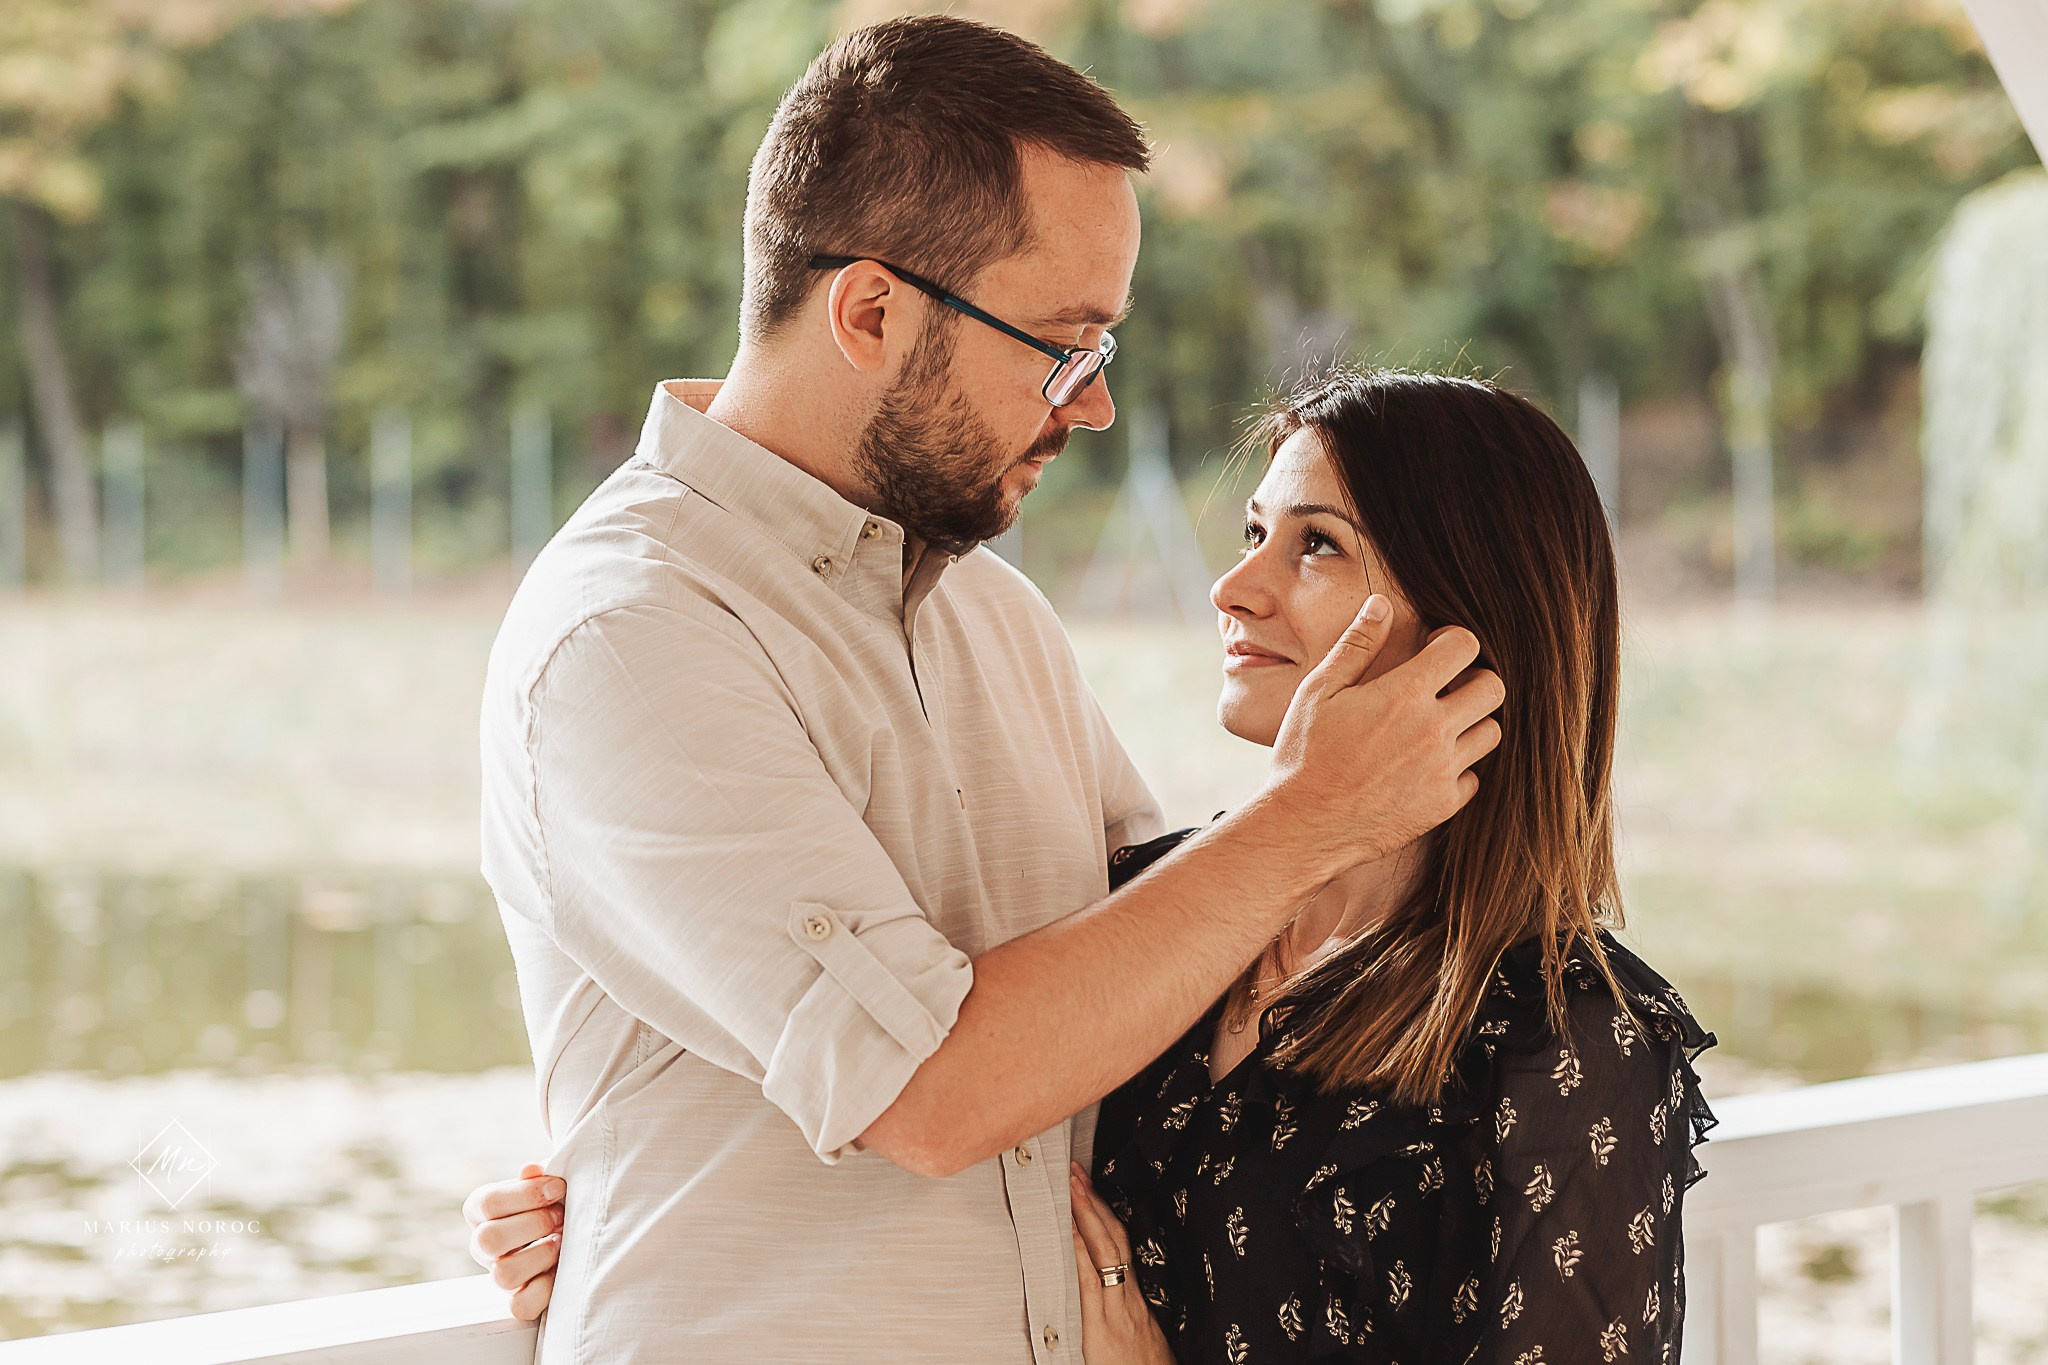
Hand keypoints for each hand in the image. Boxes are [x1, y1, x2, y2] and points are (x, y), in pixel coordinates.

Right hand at [463, 1162, 565, 1320]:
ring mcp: (498, 1274)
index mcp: (481, 1209)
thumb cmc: (557, 1196)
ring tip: (562, 1241)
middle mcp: (482, 1244)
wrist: (577, 1224)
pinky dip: (545, 1288)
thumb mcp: (549, 1179)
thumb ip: (540, 1174)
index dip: (528, 1194)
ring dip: (541, 1255)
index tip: (559, 1187)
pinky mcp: (518, 1300)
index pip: (488, 1203)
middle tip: (561, 1216)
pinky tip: (561, 1267)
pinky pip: (521, 1306)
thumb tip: (531, 1170)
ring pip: (503, 1275)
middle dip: (534, 1224)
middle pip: (489, 1240)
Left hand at [1071, 1164, 1174, 1364]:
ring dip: (1086, 1215)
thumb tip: (1110, 1291)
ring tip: (1072, 1187)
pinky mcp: (1102, 1327)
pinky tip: (1069, 1232)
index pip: (1121, 1243)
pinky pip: (1091, 1282)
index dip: (1106, 1212)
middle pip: (1115, 1237)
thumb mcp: (1139, 1332)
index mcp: (1135, 1295)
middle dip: (1095, 1201)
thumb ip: (1123, 1310)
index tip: (1091, 1187)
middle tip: (1077, 1172)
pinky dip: (1080, 1253)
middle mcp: (1129, 1295)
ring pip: (1105, 1251)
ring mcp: (1117, 1308)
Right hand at [1266, 595, 1503, 872]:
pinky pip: (1474, 777)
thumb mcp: (1319, 692)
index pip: (1465, 646)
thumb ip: (1356, 646)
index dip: (1452, 641)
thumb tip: (1381, 604)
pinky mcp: (1443, 805)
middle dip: (1473, 679)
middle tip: (1444, 687)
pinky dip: (1458, 768)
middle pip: (1493, 687)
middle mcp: (1434, 730)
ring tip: (1436, 726)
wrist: (1303, 827)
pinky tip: (1425, 766)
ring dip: (1470, 723)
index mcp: (1404, 694)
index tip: (1435, 649)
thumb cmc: (1304, 755)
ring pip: (1491, 732)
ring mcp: (1443, 770)